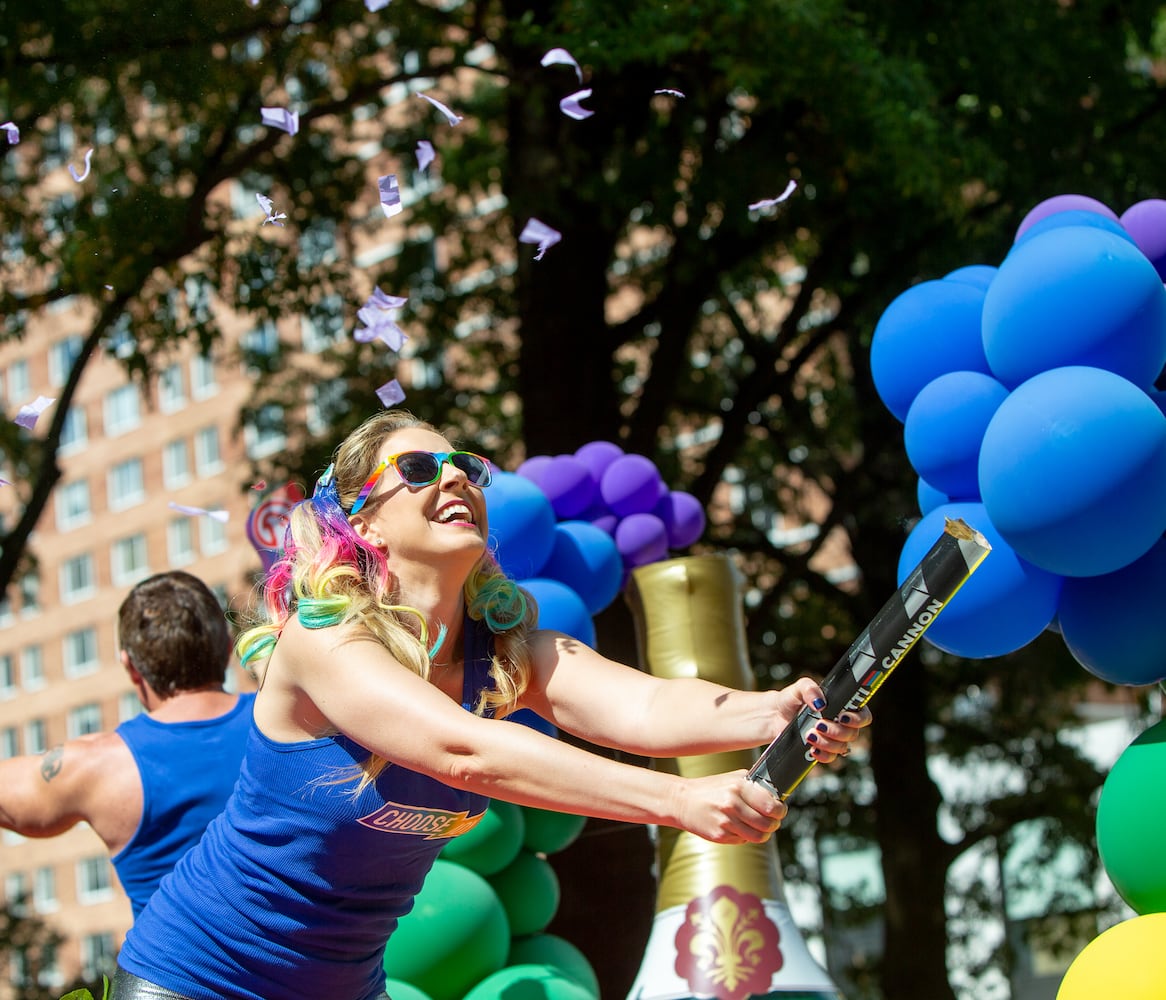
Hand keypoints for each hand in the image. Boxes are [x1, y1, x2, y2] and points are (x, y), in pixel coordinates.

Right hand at [673, 770, 787, 844]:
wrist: (682, 800)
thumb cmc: (710, 788)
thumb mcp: (732, 779)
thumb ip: (754, 785)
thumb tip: (777, 796)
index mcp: (738, 786)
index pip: (771, 805)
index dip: (780, 810)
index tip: (779, 810)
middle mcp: (732, 803)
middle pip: (768, 823)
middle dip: (773, 824)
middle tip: (772, 821)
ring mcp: (726, 821)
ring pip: (758, 836)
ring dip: (763, 834)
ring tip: (759, 827)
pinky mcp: (720, 835)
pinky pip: (743, 841)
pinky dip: (746, 836)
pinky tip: (739, 827)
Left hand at [773, 677, 871, 763]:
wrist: (774, 716)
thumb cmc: (790, 699)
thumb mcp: (799, 688)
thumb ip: (810, 689)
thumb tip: (820, 703)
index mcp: (842, 706)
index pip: (863, 715)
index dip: (858, 719)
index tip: (843, 717)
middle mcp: (840, 724)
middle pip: (853, 734)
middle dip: (837, 731)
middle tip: (819, 724)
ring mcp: (832, 738)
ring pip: (842, 747)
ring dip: (828, 743)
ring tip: (809, 734)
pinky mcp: (821, 749)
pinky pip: (830, 758)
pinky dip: (823, 755)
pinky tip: (812, 749)